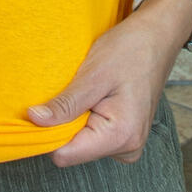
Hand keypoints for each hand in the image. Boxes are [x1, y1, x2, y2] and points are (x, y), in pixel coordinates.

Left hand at [27, 0, 191, 165]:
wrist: (157, 37)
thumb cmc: (130, 50)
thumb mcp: (93, 75)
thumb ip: (64, 104)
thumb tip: (34, 120)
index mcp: (121, 136)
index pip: (66, 154)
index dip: (47, 133)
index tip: (42, 108)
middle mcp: (127, 148)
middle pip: (73, 150)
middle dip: (64, 123)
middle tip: (72, 91)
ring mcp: (128, 143)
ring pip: (81, 142)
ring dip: (75, 118)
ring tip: (87, 90)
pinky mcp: (124, 135)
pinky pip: (93, 135)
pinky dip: (86, 117)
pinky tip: (94, 96)